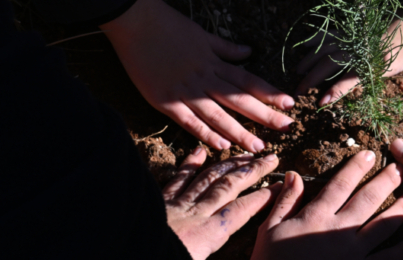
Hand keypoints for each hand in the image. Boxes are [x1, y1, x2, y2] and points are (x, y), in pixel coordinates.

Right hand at [102, 0, 294, 152]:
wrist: (136, 21)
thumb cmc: (168, 25)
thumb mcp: (202, 34)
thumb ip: (225, 48)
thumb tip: (249, 52)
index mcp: (214, 62)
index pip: (248, 80)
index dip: (269, 92)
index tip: (290, 103)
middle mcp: (204, 78)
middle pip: (239, 100)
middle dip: (265, 115)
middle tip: (287, 128)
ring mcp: (185, 91)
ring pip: (218, 115)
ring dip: (239, 132)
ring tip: (258, 147)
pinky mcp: (165, 101)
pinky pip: (189, 122)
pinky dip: (206, 134)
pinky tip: (222, 146)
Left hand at [163, 148, 281, 259]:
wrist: (120, 251)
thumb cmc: (160, 259)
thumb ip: (213, 252)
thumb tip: (251, 258)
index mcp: (205, 237)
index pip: (240, 211)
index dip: (263, 198)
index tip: (282, 185)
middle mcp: (194, 215)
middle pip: (228, 186)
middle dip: (252, 171)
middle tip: (271, 157)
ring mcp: (175, 206)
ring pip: (206, 178)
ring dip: (227, 163)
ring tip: (244, 153)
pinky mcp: (157, 203)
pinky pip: (177, 179)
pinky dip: (190, 164)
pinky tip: (199, 152)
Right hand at [251, 150, 402, 259]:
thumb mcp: (269, 229)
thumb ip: (285, 201)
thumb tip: (294, 174)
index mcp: (316, 217)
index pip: (341, 185)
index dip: (356, 167)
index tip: (369, 154)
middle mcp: (338, 232)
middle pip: (368, 200)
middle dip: (386, 181)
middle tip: (400, 168)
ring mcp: (353, 254)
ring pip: (383, 226)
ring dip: (400, 210)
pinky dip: (400, 252)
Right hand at [296, 15, 402, 105]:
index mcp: (380, 59)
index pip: (352, 75)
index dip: (336, 88)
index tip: (321, 100)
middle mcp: (363, 48)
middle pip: (331, 62)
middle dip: (312, 76)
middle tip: (297, 91)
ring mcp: (357, 37)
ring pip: (326, 48)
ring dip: (310, 61)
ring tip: (296, 74)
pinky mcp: (355, 30)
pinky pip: (330, 36)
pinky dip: (315, 43)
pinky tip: (303, 51)